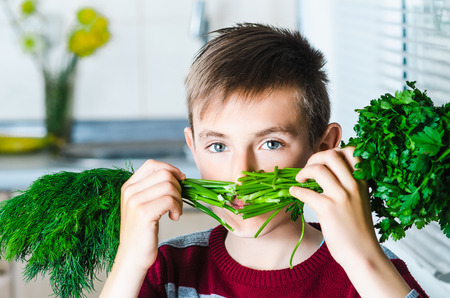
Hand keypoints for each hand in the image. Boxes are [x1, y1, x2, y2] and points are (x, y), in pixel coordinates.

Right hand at [101, 160, 184, 296]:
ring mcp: (135, 202)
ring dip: (179, 199)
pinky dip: (178, 208)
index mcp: (129, 186)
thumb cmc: (143, 232)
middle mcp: (130, 191)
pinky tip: (174, 218)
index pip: (152, 165)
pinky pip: (170, 200)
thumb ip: (155, 188)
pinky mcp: (143, 213)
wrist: (133, 257)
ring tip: (174, 212)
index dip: (171, 169)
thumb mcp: (144, 205)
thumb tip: (180, 176)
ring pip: (169, 186)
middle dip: (178, 186)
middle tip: (177, 202)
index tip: (180, 181)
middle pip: (164, 174)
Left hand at [289, 147, 410, 296]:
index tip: (324, 162)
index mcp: (362, 181)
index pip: (352, 152)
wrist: (363, 254)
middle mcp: (353, 185)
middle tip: (308, 169)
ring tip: (300, 180)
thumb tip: (326, 171)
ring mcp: (341, 196)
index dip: (334, 151)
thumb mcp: (360, 200)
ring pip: (318, 169)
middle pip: (331, 155)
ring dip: (303, 172)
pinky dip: (296, 191)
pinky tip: (294, 193)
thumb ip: (349, 185)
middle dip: (314, 158)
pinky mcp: (328, 209)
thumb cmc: (358, 229)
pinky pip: (306, 192)